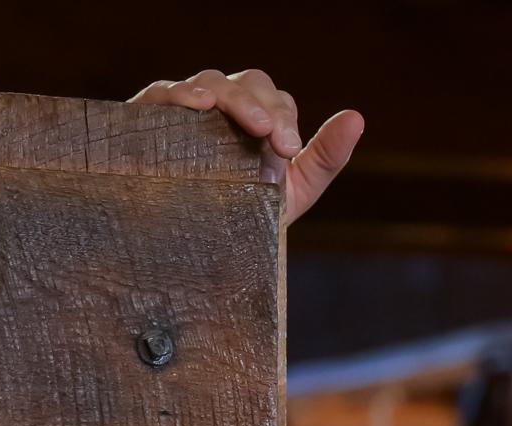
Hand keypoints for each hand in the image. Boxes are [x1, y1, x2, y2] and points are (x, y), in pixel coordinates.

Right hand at [127, 69, 363, 226]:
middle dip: (259, 104)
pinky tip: (195, 104)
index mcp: (259, 122)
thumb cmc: (244, 220)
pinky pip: (164, 93)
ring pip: (211, 83)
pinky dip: (179, 93)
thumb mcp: (291, 193)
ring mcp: (191, 112)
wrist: (194, 255)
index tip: (286, 147)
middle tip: (268, 134)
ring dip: (226, 96)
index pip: (276, 102)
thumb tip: (357, 117)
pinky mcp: (154, 120)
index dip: (284, 117)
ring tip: (226, 112)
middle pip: (247, 84)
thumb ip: (325, 158)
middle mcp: (227, 110)